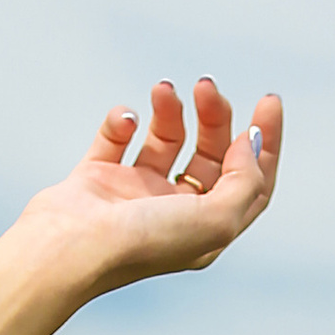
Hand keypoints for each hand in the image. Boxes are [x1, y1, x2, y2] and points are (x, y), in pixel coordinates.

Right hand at [14, 77, 280, 301]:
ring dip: (170, 110)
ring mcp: (134, 195)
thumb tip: (251, 142)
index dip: (265, 143)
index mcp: (206, 229)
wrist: (67, 249)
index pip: (250, 182)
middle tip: (207, 86)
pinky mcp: (97, 178)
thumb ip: (246, 181)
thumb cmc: (142, 242)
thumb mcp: (216, 219)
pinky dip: (122, 120)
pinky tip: (126, 119)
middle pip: (210, 156)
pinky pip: (116, 137)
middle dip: (215, 117)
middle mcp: (173, 213)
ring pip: (165, 141)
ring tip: (164, 89)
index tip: (267, 100)